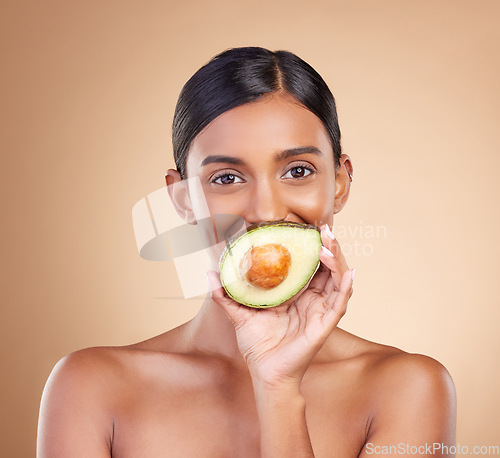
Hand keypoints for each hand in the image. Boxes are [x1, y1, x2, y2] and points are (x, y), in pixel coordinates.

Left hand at [207, 224, 354, 389]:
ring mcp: (320, 311)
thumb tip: (209, 273)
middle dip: (328, 247)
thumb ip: (225, 294)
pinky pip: (340, 303)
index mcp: (296, 294)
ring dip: (337, 260)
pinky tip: (348, 271)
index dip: (310, 246)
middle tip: (323, 228)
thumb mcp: (239, 314)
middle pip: (327, 268)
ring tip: (328, 244)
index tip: (307, 227)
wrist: (264, 372)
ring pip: (337, 280)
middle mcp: (312, 299)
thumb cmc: (257, 345)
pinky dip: (346, 286)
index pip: (308, 265)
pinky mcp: (324, 324)